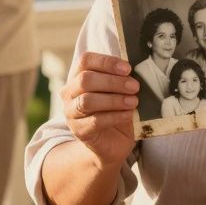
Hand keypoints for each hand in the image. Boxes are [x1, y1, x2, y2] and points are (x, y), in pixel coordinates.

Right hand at [62, 52, 139, 168]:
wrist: (112, 143)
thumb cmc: (115, 110)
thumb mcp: (118, 91)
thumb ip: (121, 78)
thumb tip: (136, 69)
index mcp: (78, 76)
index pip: (85, 61)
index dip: (106, 62)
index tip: (128, 68)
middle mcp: (69, 93)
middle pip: (85, 79)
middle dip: (113, 82)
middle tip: (135, 86)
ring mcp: (71, 113)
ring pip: (88, 101)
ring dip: (114, 100)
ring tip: (133, 101)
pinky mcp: (79, 131)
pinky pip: (95, 121)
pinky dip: (115, 116)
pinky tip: (128, 114)